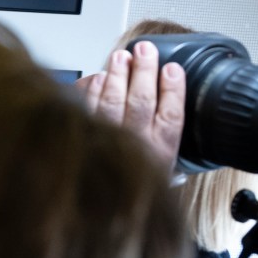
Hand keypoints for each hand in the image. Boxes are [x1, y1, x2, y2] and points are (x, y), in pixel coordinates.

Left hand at [75, 39, 184, 169]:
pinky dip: (93, 90)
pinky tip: (99, 77)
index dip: (173, 90)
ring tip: (121, 56)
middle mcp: (135, 148)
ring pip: (113, 101)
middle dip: (144, 71)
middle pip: (141, 102)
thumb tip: (166, 93)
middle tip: (145, 49)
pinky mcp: (84, 139)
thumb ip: (163, 137)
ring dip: (117, 75)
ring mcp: (107, 142)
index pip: (171, 117)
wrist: (102, 208)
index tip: (173, 68)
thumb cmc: (133, 182)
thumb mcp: (160, 167)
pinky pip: (87, 109)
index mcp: (160, 155)